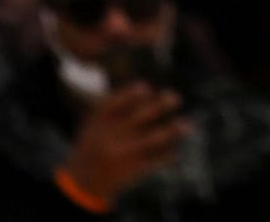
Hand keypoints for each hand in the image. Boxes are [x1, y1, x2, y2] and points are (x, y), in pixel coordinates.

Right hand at [59, 83, 188, 200]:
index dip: (134, 93)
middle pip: (143, 115)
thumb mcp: (94, 124)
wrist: (83, 182)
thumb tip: (146, 87)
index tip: (146, 88)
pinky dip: (169, 156)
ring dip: (172, 131)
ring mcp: (124, 154)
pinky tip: (174, 153)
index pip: (119, 102)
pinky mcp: (133, 170)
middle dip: (162, 104)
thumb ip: (115, 106)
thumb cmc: (94, 145)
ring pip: (154, 139)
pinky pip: (156, 161)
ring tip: (186, 126)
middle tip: (175, 98)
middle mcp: (113, 136)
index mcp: (101, 122)